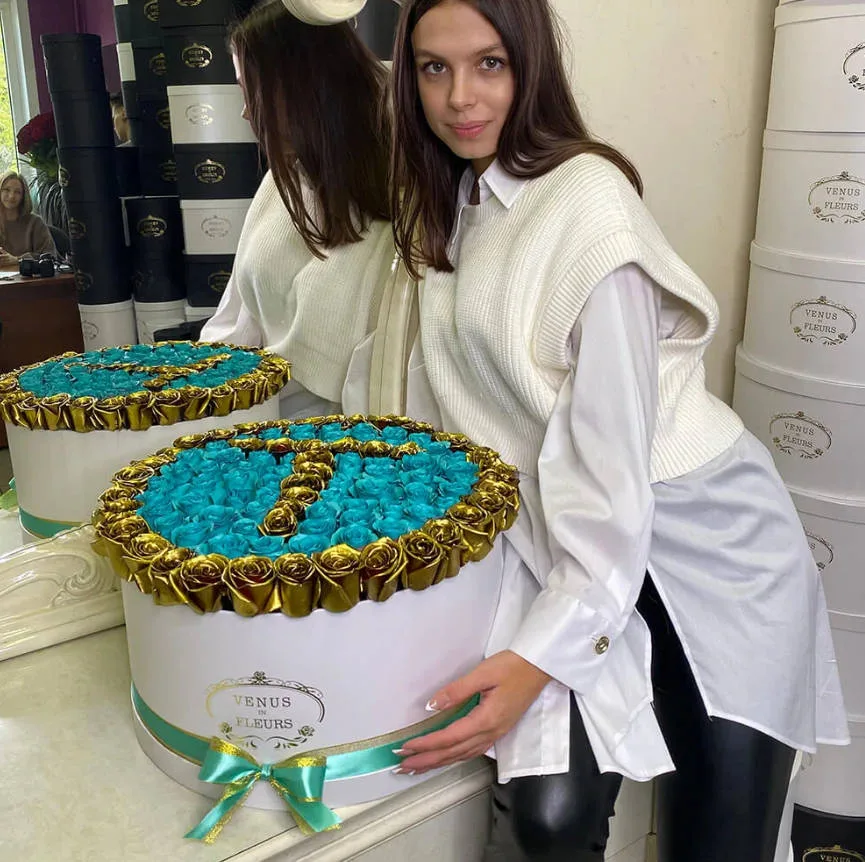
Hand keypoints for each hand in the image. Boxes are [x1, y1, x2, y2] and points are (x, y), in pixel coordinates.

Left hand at [395, 651, 551, 774]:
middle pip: (453, 753)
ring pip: (462, 755)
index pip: (449, 737)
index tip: (406, 748)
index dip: (426, 744)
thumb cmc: (513, 667)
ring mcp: (495, 733)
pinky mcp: (498, 730)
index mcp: (486, 719)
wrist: (539, 668)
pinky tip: (446, 759)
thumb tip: (433, 705)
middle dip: (426, 760)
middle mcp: (490, 732)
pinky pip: (472, 751)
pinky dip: (454, 758)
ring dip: (438, 763)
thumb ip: (457, 690)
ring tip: (418, 767)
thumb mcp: (483, 673)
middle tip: (402, 766)